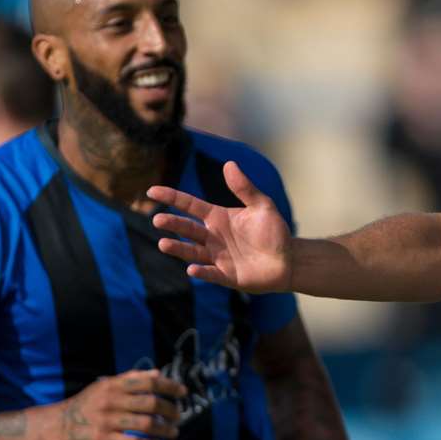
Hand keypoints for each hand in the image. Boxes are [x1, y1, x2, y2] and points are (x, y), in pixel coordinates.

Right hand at [52, 369, 189, 439]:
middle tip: (179, 416)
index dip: (169, 386)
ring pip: (146, 424)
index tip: (183, 392)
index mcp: (113, 386)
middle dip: (170, 410)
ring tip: (173, 432)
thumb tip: (158, 372)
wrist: (58, 424)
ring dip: (165, 429)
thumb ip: (131, 378)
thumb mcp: (105, 386)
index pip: (148, 382)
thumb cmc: (86, 404)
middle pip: (151, 404)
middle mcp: (112, 401)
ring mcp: (107, 421)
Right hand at [148, 162, 293, 292]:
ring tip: (163, 244)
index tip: (152, 191)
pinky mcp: (226, 275)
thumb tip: (229, 164)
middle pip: (188, 229)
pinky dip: (202, 272)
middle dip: (173, 224)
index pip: (190, 205)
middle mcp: (213, 237)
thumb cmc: (273, 232)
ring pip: (193, 252)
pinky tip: (192, 270)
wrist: (287, 260)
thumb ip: (245, 188)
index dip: (172, 197)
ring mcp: (217, 257)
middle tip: (158, 220)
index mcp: (218, 218)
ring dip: (178, 249)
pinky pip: (211, 274)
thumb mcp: (262, 206)